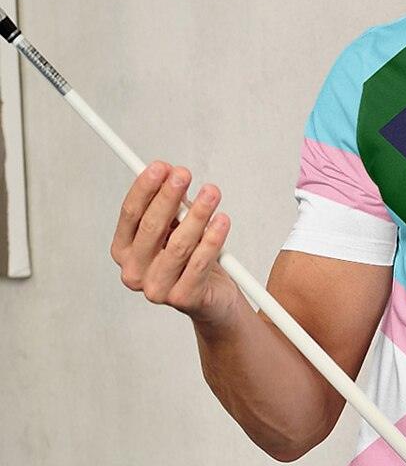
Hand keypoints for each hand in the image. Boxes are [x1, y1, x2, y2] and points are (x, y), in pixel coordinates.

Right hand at [110, 160, 239, 329]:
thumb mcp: (176, 226)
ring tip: (211, 193)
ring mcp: (156, 289)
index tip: (160, 167)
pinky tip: (222, 222)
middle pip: (151, 227)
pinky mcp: (183, 298)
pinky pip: (199, 263)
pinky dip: (212, 240)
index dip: (144, 188)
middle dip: (169, 196)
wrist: (213, 298)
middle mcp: (134, 272)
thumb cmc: (190, 258)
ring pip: (178, 244)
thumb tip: (170, 172)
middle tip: (184, 174)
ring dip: (197, 214)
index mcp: (124, 250)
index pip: (130, 214)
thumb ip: (170, 204)